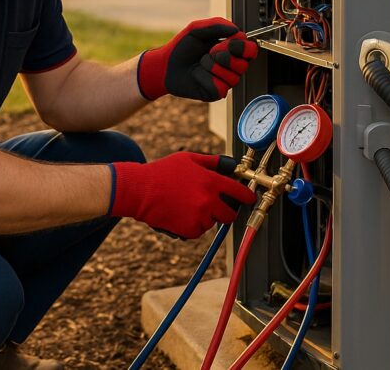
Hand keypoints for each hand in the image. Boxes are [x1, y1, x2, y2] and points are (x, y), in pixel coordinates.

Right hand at [109, 152, 256, 239]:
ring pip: (212, 223)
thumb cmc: (162, 172)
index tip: (250, 199)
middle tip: (218, 207)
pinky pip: (198, 231)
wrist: (139, 190)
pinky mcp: (189, 230)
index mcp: (211, 181)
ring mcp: (199, 217)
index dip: (247, 196)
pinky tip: (180, 214)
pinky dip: (193, 226)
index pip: (239, 192)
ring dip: (205, 217)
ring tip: (187, 205)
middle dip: (226, 212)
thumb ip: (213, 162)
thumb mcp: (189, 158)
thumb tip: (231, 164)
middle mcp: (208, 201)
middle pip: (230, 214)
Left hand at [137, 17, 257, 100]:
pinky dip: (205, 78)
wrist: (164, 66)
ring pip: (233, 77)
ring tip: (201, 63)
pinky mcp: (216, 93)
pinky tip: (197, 75)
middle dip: (225, 56)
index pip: (250, 49)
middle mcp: (231, 66)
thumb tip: (236, 30)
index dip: (241, 46)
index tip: (227, 42)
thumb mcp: (196, 29)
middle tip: (210, 52)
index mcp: (230, 50)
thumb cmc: (180, 48)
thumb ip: (216, 25)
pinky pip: (220, 87)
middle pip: (244, 64)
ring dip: (212, 66)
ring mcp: (225, 80)